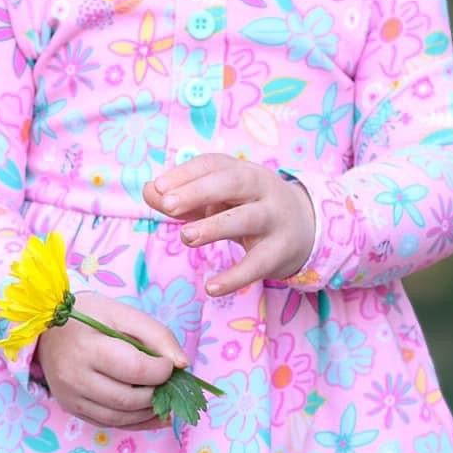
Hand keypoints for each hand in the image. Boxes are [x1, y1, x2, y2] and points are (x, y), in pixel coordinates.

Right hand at [35, 290, 185, 428]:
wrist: (44, 329)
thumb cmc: (86, 317)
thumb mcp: (122, 313)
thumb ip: (156, 334)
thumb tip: (181, 365)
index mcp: (87, 348)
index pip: (133, 370)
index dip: (160, 371)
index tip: (168, 365)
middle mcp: (74, 377)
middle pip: (127, 399)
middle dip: (156, 394)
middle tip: (167, 383)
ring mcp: (70, 397)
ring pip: (119, 418)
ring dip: (148, 412)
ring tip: (163, 398)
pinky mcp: (71, 408)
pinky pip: (108, 424)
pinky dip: (135, 422)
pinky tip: (153, 413)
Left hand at [143, 156, 314, 295]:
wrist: (302, 227)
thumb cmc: (246, 208)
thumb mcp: (215, 199)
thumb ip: (181, 197)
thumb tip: (149, 192)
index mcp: (241, 171)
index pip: (212, 165)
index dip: (185, 175)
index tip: (158, 188)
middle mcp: (260, 189)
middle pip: (232, 183)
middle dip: (199, 191)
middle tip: (168, 205)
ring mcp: (273, 219)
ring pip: (246, 218)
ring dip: (215, 226)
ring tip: (186, 237)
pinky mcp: (280, 251)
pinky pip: (257, 264)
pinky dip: (235, 276)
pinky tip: (212, 288)